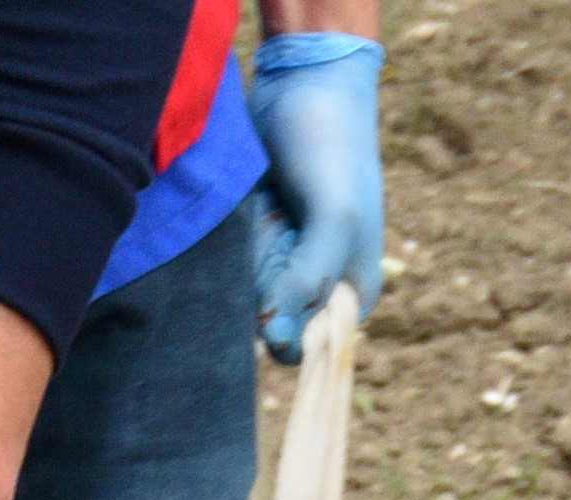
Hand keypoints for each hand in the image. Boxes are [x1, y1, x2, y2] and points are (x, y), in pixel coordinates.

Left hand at [248, 34, 385, 362]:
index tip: (270, 288)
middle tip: (265, 235)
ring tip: (253, 216)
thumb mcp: (333, 219)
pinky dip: (220, 249)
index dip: (282, 331)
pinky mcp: (251, 237)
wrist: (304, 80)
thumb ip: (309, 281)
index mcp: (350, 294)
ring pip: (240, 297)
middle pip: (267, 324)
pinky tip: (233, 216)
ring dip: (234, 267)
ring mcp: (280, 260)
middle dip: (253, 291)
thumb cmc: (332, 148)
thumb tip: (276, 343)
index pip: (307, 348)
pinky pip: (225, 264)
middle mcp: (315, 286)